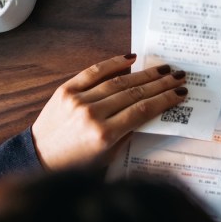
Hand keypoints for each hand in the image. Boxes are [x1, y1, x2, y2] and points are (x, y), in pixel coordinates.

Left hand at [31, 54, 186, 169]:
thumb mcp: (109, 155)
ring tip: (163, 68)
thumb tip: (150, 110)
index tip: (181, 93)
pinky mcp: (66, 90)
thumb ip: (128, 132)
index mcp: (104, 135)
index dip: (165, 100)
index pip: (143, 110)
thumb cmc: (77, 163)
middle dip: (161, 84)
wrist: (39, 157)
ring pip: (119, 81)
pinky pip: (93, 72)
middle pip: (135, 93)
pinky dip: (113, 63)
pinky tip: (131, 58)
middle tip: (179, 76)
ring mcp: (78, 100)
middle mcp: (92, 115)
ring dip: (145, 74)